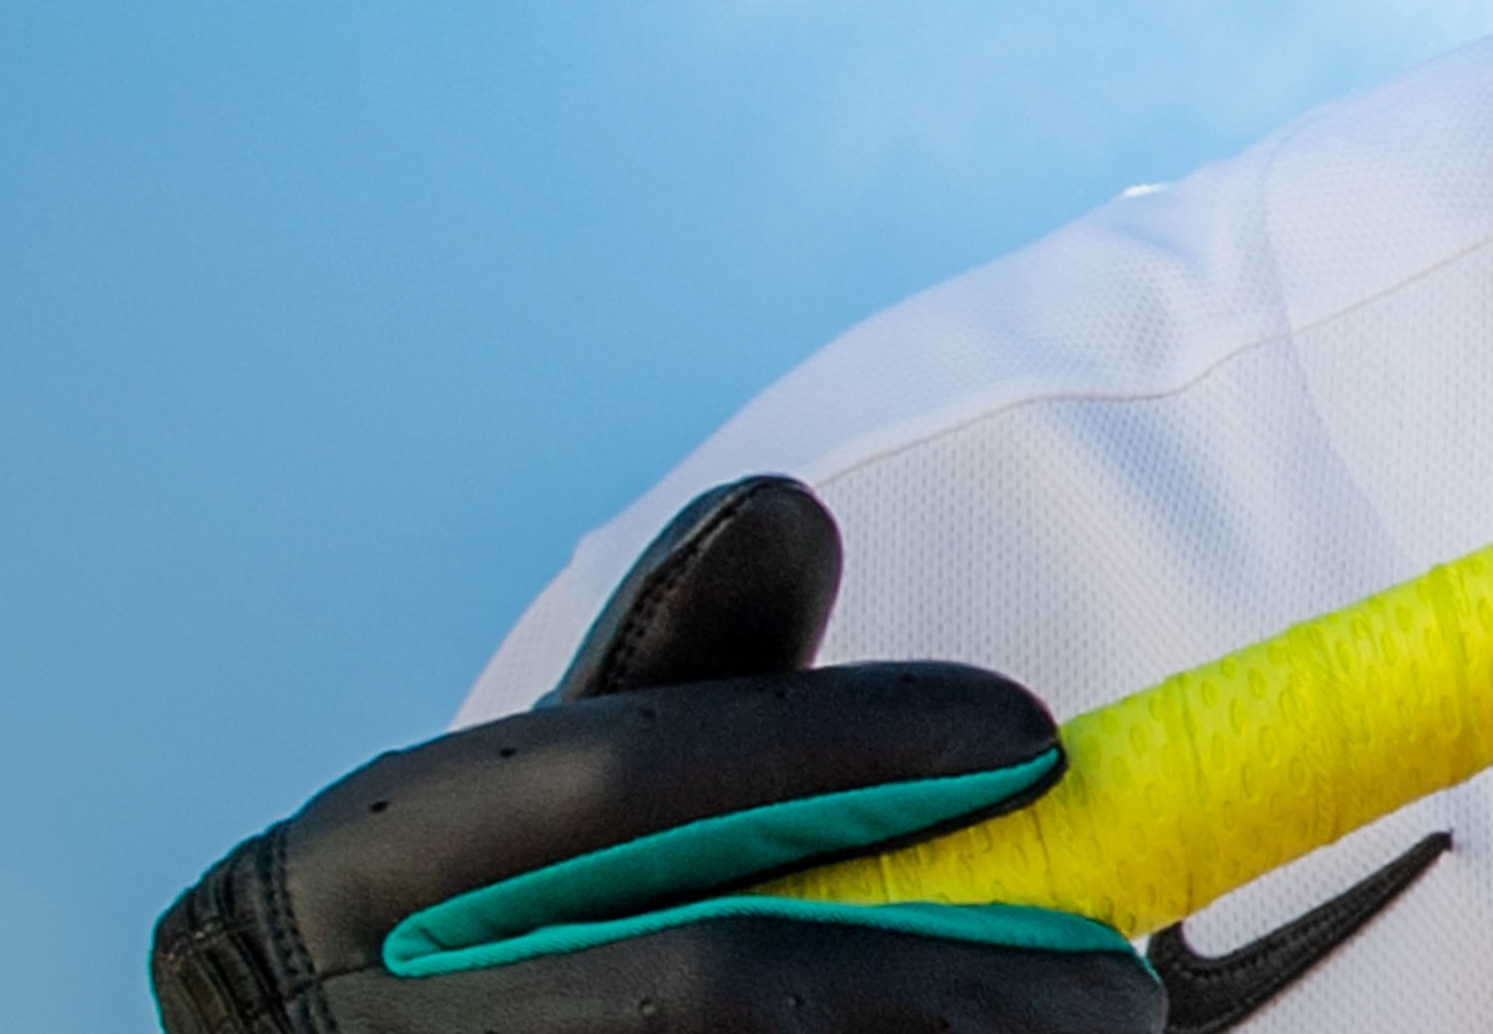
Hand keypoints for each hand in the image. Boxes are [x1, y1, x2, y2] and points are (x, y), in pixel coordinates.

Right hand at [150, 478, 1160, 1033]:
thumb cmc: (491, 917)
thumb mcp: (550, 782)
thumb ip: (680, 663)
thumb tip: (783, 510)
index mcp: (375, 852)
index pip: (617, 781)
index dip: (833, 750)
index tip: (1032, 737)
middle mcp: (380, 1001)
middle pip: (700, 988)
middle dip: (931, 974)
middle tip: (1117, 972)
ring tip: (1088, 1026)